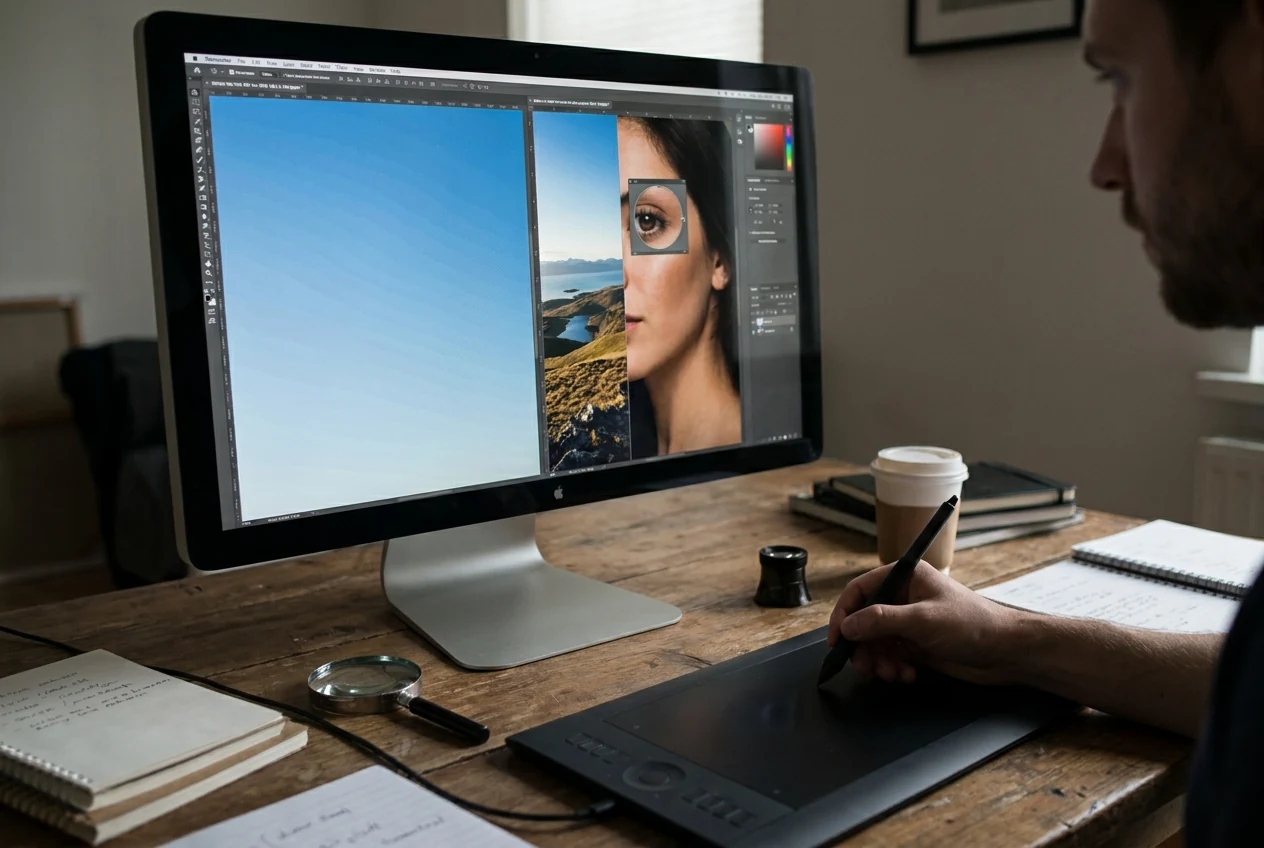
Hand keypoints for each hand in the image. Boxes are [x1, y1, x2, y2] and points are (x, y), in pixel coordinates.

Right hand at [827, 561, 1022, 685]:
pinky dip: (893, 668)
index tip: (837, 638)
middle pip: (865, 621)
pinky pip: (891, 656)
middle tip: (865, 666)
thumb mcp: (923, 620)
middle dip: (863, 646)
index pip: (861, 590)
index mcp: (905, 577)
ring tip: (892, 673)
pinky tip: (907, 675)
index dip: (844, 613)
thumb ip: (881, 621)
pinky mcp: (917, 645)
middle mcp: (904, 598)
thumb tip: (847, 626)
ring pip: (876, 643)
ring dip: (878, 661)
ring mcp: (910, 623)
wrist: (1007, 652)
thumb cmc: (972, 624)